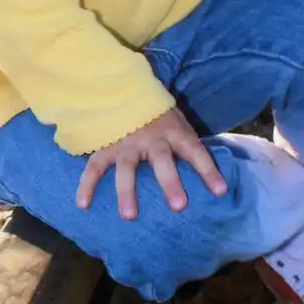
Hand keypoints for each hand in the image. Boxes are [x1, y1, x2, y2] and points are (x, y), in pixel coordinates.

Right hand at [76, 107, 227, 219]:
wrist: (127, 88)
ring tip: (129, 216)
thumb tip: (209, 175)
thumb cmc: (160, 116)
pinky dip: (87, 184)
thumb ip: (188, 145)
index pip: (195, 151)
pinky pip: (94, 165)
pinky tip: (83, 204)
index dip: (208, 171)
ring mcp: (127, 142)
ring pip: (127, 168)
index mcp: (174, 132)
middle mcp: (152, 138)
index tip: (220, 192)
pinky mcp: (107, 146)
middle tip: (178, 206)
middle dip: (170, 182)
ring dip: (127, 191)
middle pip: (162, 160)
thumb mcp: (179, 123)